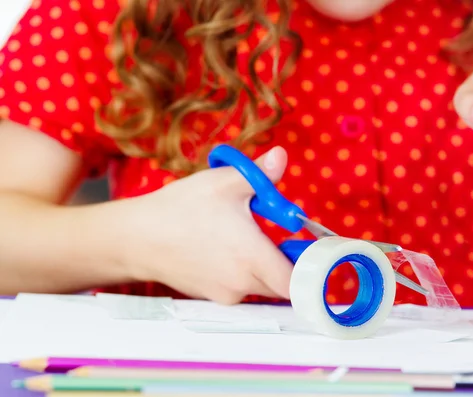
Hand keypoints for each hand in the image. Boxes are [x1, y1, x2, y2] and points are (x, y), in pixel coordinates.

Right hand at [125, 146, 292, 304]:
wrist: (135, 238)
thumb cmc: (179, 209)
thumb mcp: (224, 183)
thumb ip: (260, 173)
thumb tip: (282, 156)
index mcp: (252, 257)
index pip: (295, 282)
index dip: (306, 270)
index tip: (303, 250)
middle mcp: (241, 283)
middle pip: (281, 286)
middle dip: (285, 265)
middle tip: (275, 239)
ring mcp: (225, 294)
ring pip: (260, 288)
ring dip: (262, 269)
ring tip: (242, 240)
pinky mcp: (210, 297)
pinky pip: (238, 290)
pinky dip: (241, 274)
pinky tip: (222, 251)